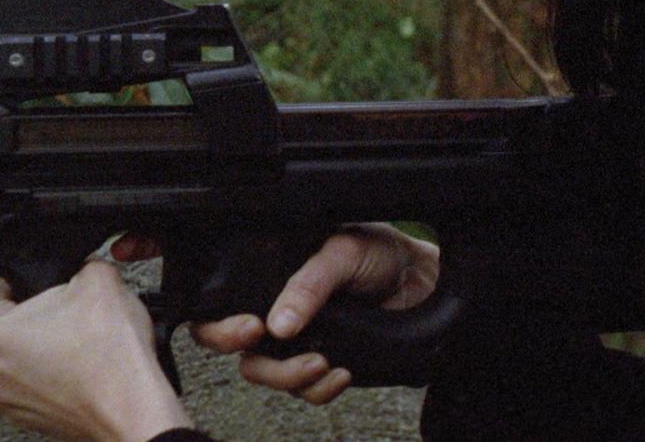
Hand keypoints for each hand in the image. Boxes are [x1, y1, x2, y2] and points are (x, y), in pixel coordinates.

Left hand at [0, 260, 193, 440]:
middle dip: (41, 317)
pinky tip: (87, 368)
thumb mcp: (100, 280)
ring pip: (25, 359)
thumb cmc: (110, 357)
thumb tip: (82, 271)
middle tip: (74, 314)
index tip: (44, 284)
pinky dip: (59, 375)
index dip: (24, 281)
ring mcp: (11, 404)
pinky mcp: (34, 422)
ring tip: (85, 343)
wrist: (134, 410)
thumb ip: (81, 265)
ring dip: (49, 348)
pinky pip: (40, 385)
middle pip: (10, 329)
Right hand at [192, 223, 439, 403]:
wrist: (422, 280)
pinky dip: (321, 389)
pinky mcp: (325, 365)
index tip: (251, 328)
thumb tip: (279, 324)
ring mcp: (301, 344)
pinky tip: (341, 372)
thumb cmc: (378, 253)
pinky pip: (308, 392)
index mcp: (272, 280)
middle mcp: (280, 314)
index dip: (222, 327)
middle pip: (243, 354)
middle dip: (258, 362)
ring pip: (272, 377)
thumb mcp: (342, 252)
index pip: (225, 308)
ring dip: (292, 378)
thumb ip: (309, 284)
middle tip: (281, 348)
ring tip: (322, 363)